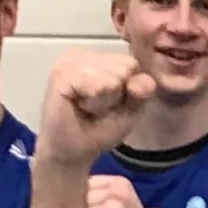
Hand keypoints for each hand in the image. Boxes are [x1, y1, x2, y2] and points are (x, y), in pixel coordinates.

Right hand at [39, 51, 153, 162]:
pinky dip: (94, 103)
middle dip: (116, 94)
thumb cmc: (98, 130)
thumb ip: (141, 91)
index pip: (132, 63)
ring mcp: (69, 61)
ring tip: (86, 107)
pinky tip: (78, 106)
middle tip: (95, 107)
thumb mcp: (130, 109)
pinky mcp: (61, 74)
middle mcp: (82, 54)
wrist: (72, 153)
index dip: (128, 89)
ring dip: (104, 100)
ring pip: (113, 77)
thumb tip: (147, 81)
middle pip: (125, 67)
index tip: (109, 103)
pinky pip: (97, 85)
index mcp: (98, 57)